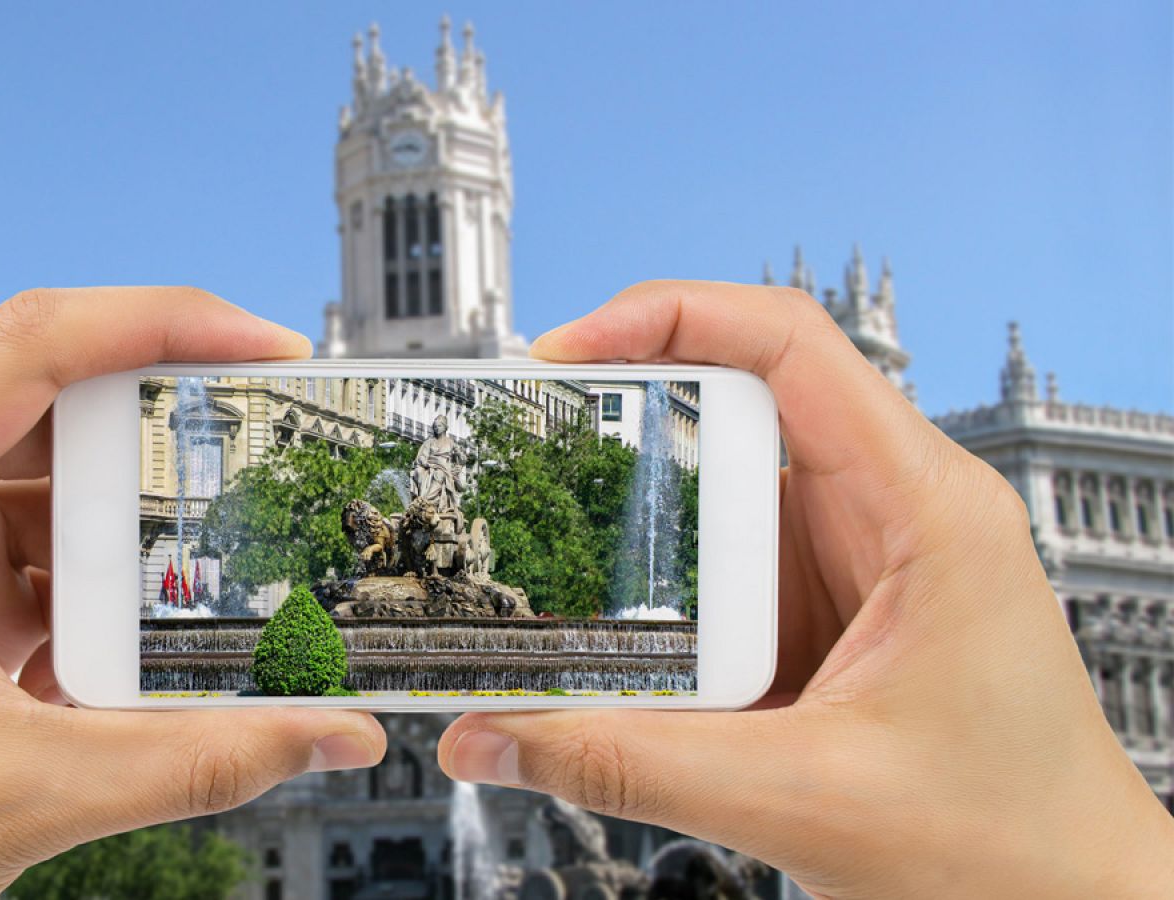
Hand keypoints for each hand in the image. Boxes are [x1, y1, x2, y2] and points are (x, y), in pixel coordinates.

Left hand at [0, 289, 385, 897]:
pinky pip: (27, 541)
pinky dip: (94, 577)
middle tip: (270, 460)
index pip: (27, 347)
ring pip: (45, 476)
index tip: (265, 350)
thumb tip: (330, 729)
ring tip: (221, 564)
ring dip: (131, 522)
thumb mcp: (19, 797)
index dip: (162, 325)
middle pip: (48, 403)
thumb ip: (195, 759)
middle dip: (164, 435)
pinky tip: (142, 628)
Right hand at [437, 281, 1173, 896]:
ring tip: (541, 535)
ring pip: (724, 492)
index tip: (565, 354)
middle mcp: (894, 512)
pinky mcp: (830, 612)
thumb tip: (493, 738)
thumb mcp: (802, 799)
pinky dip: (657, 583)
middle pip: (740, 408)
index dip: (668, 318)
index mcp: (926, 510)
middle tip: (523, 447)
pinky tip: (603, 621)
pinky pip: (727, 566)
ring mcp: (860, 560)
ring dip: (634, 512)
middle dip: (623, 420)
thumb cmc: (1008, 848)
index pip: (790, 344)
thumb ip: (631, 766)